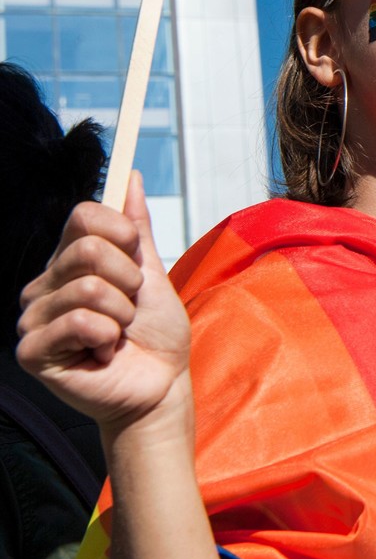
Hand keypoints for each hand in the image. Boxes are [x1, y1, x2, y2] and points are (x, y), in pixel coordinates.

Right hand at [17, 173, 192, 434]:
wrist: (161, 383)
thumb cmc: (156, 332)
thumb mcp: (151, 272)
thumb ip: (135, 228)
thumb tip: (129, 176)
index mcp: (68, 261)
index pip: (82, 215)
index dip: (119, 230)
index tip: (136, 255)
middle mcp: (44, 285)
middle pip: (87, 249)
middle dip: (128, 279)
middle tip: (130, 306)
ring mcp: (33, 318)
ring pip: (89, 288)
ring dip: (122, 313)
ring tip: (119, 332)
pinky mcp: (32, 351)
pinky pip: (80, 322)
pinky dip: (107, 337)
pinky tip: (103, 352)